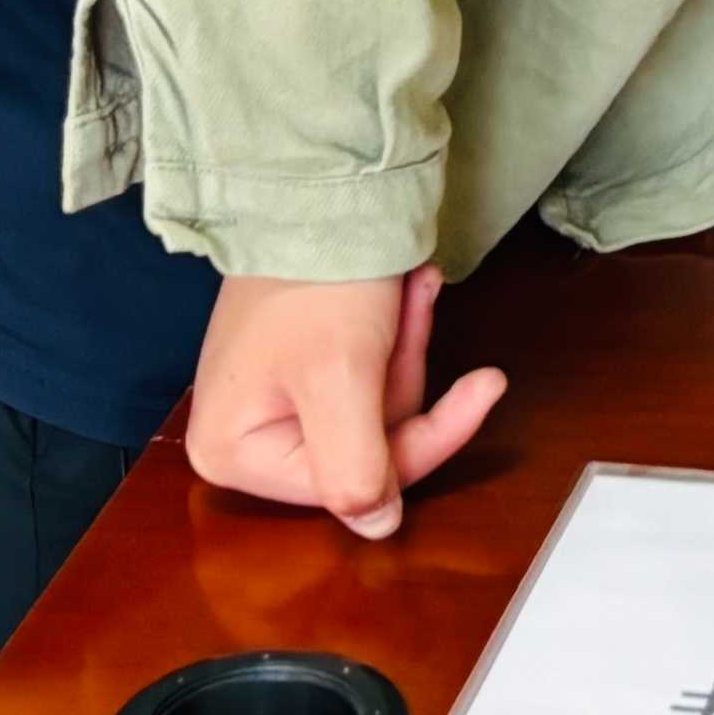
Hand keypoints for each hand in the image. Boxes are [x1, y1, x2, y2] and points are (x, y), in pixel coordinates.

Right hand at [186, 269, 505, 538]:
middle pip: (366, 445)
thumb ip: (356, 472)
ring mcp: (273, 397)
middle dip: (403, 376)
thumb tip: (377, 529)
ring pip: (375, 404)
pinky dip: (397, 330)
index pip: (352, 484)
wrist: (313, 184)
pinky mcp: (300, 362)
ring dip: (404, 345)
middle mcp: (245, 435)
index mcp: (233, 454)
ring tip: (408, 289)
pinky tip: (407, 290)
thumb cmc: (314, 279)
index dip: (422, 440)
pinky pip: (368, 371)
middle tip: (409, 314)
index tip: (481, 388)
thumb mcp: (341, 381)